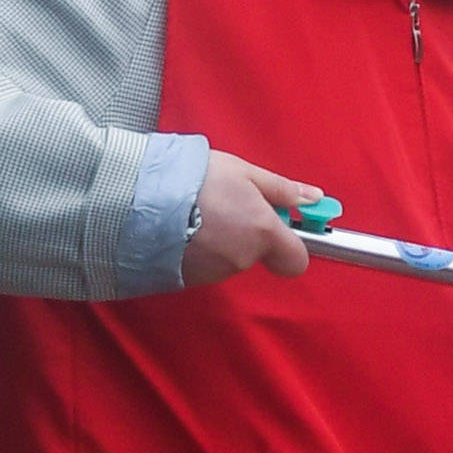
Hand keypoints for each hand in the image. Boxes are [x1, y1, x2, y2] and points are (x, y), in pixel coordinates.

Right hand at [182, 156, 332, 287]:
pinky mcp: (186, 280)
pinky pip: (202, 265)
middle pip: (257, 253)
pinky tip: (179, 227)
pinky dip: (196, 249)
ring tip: (195, 211)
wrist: (138, 198)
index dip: (292, 245)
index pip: (296, 260)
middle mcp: (242, 259)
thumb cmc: (194, 178)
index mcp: (262, 233)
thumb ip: (280, 189)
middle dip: (246, 232)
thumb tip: (313, 198)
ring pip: (228, 258)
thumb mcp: (243, 172)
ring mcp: (213, 273)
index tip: (280, 225)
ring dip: (219, 239)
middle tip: (225, 203)